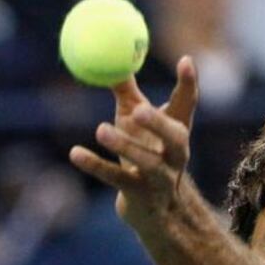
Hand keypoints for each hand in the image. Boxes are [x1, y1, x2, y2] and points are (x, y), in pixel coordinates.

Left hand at [69, 56, 198, 224]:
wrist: (151, 209)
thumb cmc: (141, 152)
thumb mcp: (133, 120)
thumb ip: (126, 91)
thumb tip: (109, 55)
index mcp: (177, 132)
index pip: (187, 104)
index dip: (188, 84)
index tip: (185, 61)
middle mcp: (175, 155)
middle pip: (174, 137)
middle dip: (158, 123)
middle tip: (138, 109)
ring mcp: (160, 178)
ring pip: (147, 163)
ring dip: (125, 147)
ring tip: (100, 130)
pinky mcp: (140, 196)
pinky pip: (116, 179)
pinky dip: (96, 166)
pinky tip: (75, 153)